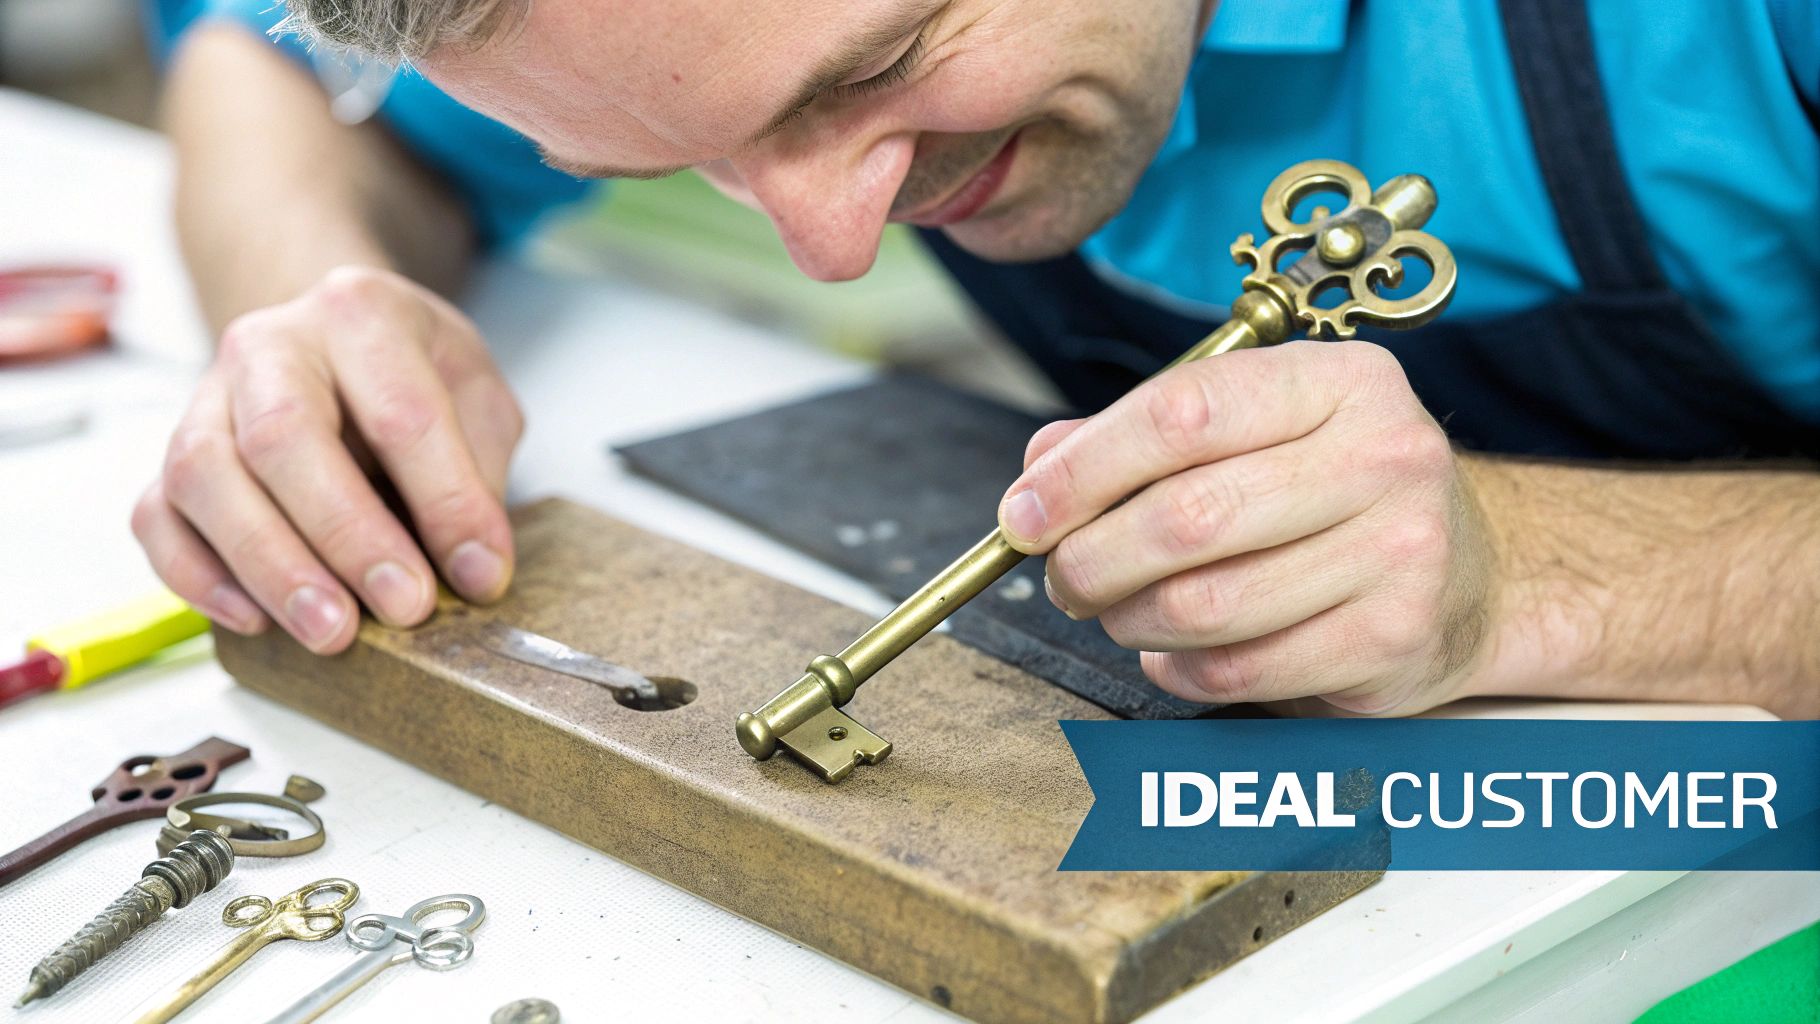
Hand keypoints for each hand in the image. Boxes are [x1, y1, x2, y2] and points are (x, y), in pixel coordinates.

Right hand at [133, 266, 522, 652]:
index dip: (447, 503)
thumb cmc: (416, 375)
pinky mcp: (169, 456)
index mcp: (360, 314)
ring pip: (204, 477)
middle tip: (402, 609)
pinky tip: (255, 619)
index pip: (401, 412)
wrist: (341, 343)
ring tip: (331, 632)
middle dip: (346, 535)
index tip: (481, 575)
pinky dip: (199, 576)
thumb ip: (479, 476)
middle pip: (282, 437)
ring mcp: (206, 398)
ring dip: (270, 566)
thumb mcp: (478, 399)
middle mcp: (269, 346)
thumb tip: (474, 572)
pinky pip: (157, 518)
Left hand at [998, 340, 1496, 714]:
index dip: (1083, 469)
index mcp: (1340, 380)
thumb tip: (1040, 466)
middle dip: (1091, 559)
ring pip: (1205, 605)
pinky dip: (1178, 668)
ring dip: (1129, 619)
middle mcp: (1384, 455)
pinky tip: (1172, 650)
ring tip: (1118, 612)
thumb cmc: (1334, 492)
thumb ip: (1144, 436)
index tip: (1023, 512)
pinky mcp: (1394, 639)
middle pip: (1186, 517)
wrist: (1472, 575)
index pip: (1184, 413)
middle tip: (1062, 577)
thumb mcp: (1256, 432)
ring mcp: (1401, 550)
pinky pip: (1239, 670)